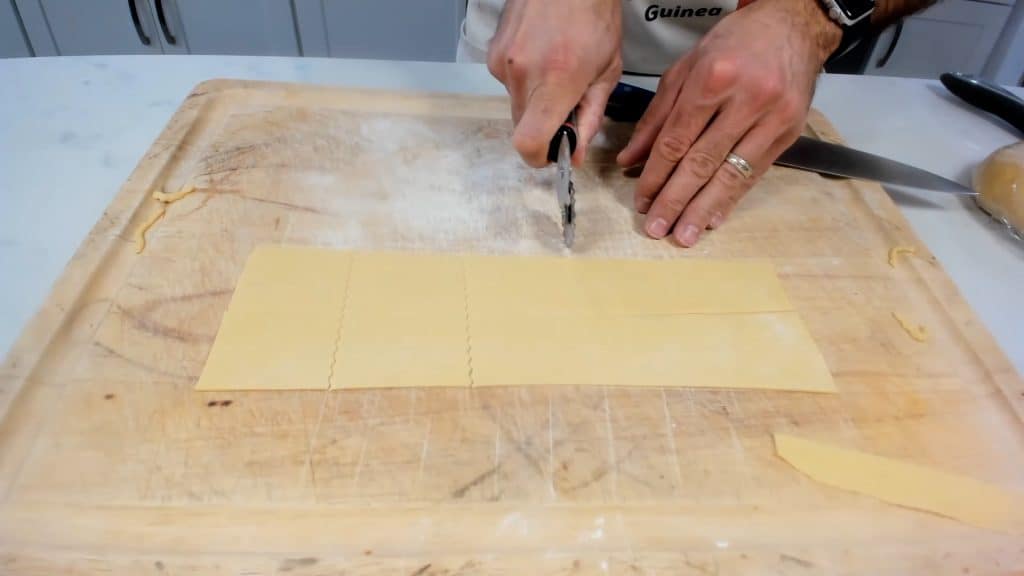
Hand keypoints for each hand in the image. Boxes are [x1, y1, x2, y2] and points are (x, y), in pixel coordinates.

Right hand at [488, 0, 622, 166]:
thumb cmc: (594, 14)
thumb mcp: (607, 71)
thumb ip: (591, 117)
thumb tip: (576, 153)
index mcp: (555, 81)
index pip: (528, 142)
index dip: (539, 157)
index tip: (553, 154)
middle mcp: (522, 74)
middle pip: (522, 127)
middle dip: (543, 126)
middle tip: (566, 106)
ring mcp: (502, 63)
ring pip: (516, 104)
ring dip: (535, 100)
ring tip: (556, 70)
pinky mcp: (493, 53)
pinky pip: (508, 83)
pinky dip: (526, 79)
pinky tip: (543, 56)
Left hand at [616, 0, 840, 245]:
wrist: (793, 25)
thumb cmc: (735, 42)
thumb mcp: (686, 68)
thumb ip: (657, 116)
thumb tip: (631, 159)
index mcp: (714, 78)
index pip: (676, 140)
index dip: (655, 175)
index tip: (642, 200)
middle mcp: (746, 99)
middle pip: (701, 162)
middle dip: (675, 200)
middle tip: (656, 228)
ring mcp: (773, 118)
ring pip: (730, 174)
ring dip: (703, 209)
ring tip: (684, 235)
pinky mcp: (790, 133)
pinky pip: (755, 174)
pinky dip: (732, 198)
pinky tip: (715, 218)